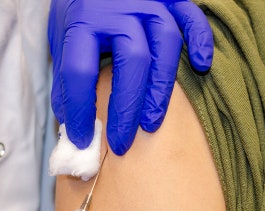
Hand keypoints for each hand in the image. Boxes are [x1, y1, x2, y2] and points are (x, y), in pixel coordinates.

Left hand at [49, 0, 213, 154]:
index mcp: (84, 20)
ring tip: (151, 123)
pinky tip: (202, 66)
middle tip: (121, 143)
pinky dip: (201, 40)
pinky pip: (193, 17)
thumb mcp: (62, 38)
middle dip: (126, 108)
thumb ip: (66, 76)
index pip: (79, 70)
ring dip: (161, 88)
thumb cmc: (80, 11)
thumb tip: (72, 123)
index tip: (82, 139)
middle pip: (132, 61)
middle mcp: (120, 9)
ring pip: (167, 44)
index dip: (80, 109)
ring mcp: (150, 1)